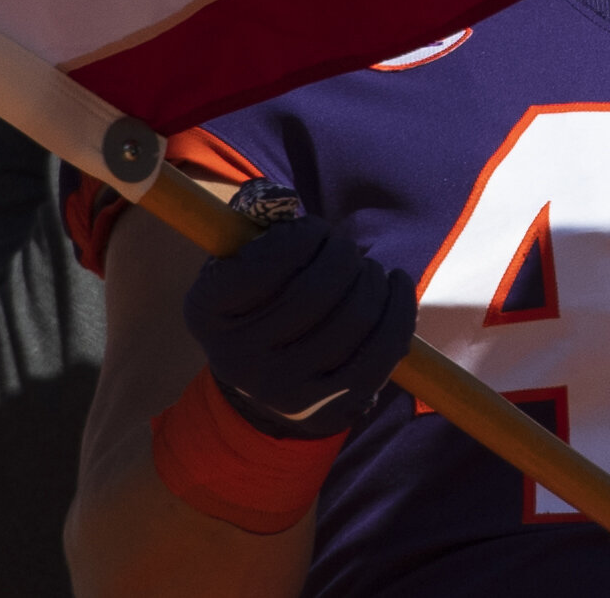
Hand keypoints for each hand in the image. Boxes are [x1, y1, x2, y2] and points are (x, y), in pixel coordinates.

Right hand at [183, 181, 416, 438]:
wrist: (263, 379)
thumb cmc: (260, 299)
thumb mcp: (239, 258)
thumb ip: (254, 220)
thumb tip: (282, 199)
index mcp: (208, 312)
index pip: (264, 264)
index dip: (303, 236)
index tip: (313, 230)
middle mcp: (238, 359)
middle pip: (318, 290)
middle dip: (343, 254)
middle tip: (344, 248)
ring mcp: (284, 391)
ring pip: (356, 316)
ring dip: (373, 277)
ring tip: (368, 269)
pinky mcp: (331, 409)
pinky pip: (384, 349)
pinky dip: (401, 306)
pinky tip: (396, 284)